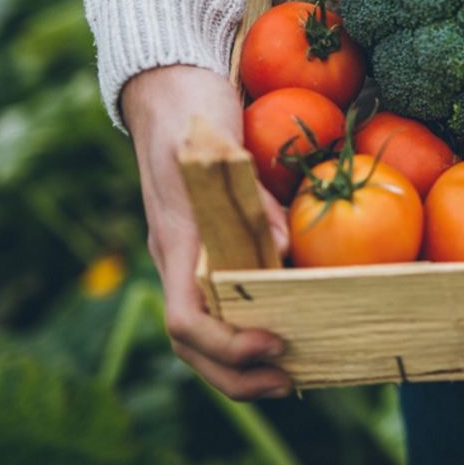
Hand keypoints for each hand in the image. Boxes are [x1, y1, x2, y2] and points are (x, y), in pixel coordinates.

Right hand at [122, 65, 292, 398]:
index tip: (272, 344)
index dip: (226, 345)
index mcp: (177, 241)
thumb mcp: (220, 144)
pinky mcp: (210, 245)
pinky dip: (250, 326)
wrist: (169, 82)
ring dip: (243, 363)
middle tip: (291, 382)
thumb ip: (248, 195)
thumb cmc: (193, 109)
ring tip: (294, 373)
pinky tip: (293, 326)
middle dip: (238, 375)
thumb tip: (284, 250)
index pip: (185, 320)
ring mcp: (191, 255)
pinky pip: (223, 302)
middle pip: (194, 345)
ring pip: (206, 332)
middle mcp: (179, 258)